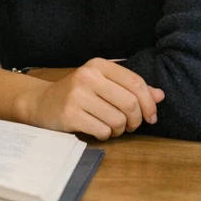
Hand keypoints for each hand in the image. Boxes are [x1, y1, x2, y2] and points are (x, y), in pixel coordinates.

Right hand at [16, 59, 165, 140]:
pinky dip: (105, 135)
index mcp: (98, 65)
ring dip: (120, 130)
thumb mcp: (102, 84)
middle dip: (136, 120)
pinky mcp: (70, 114)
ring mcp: (77, 95)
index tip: (151, 117)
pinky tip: (97, 130)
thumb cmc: (77, 94)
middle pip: (130, 103)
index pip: (136, 83)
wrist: (41, 103)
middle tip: (130, 126)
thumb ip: (131, 88)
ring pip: (118, 120)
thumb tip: (159, 95)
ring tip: (111, 127)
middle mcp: (87, 76)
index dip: (149, 103)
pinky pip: (103, 131)